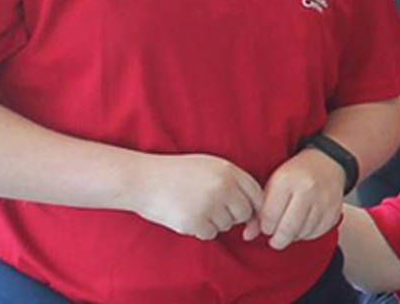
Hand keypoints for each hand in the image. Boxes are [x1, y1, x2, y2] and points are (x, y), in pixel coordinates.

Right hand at [127, 153, 265, 240]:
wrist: (142, 180)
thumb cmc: (177, 173)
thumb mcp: (210, 166)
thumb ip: (234, 181)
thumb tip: (256, 208)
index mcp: (229, 170)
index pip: (257, 194)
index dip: (253, 206)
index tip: (243, 211)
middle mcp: (223, 186)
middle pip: (244, 213)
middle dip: (232, 216)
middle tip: (212, 210)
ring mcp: (209, 204)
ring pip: (226, 225)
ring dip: (215, 223)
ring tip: (195, 209)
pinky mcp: (194, 221)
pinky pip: (210, 234)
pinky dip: (201, 230)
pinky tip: (187, 217)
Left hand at [244, 148, 346, 249]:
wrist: (326, 162)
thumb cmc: (295, 175)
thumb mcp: (272, 185)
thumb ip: (258, 212)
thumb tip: (248, 236)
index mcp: (286, 181)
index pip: (269, 217)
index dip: (265, 227)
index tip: (266, 227)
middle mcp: (308, 189)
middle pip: (288, 229)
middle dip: (278, 240)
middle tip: (275, 240)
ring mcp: (324, 199)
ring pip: (303, 233)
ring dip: (293, 237)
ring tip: (289, 229)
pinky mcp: (335, 209)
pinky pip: (318, 232)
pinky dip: (308, 234)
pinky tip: (303, 227)